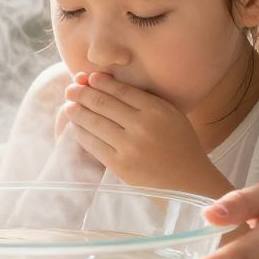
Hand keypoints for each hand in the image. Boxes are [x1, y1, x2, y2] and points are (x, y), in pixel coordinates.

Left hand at [59, 72, 218, 191]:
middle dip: (82, 93)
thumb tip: (108, 84)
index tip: (89, 77)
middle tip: (70, 89)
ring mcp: (129, 147)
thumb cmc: (180, 143)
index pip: (120, 90)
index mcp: (156, 110)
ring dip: (77, 112)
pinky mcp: (120, 166)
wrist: (189, 181)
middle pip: (103, 103)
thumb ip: (144, 99)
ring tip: (69, 106)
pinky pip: (93, 145)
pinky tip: (76, 127)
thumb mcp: (171, 113)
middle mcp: (142, 126)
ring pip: (94, 122)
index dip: (100, 82)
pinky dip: (81, 133)